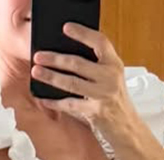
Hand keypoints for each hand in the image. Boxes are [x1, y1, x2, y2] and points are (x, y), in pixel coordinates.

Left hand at [31, 22, 133, 138]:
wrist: (127, 127)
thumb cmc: (115, 100)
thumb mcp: (111, 77)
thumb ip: (96, 65)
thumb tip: (66, 55)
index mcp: (114, 64)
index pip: (100, 42)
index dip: (83, 33)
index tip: (66, 28)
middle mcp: (110, 77)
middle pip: (79, 63)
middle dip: (55, 59)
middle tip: (39, 56)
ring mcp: (103, 95)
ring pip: (72, 83)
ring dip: (51, 77)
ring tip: (37, 72)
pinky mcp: (95, 112)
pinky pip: (70, 105)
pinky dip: (55, 102)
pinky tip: (44, 98)